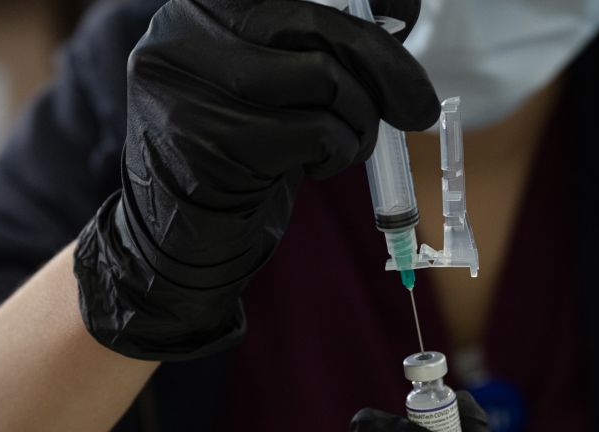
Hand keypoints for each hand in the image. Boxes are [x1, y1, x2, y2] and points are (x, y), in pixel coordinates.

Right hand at [74, 0, 438, 358]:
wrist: (180, 242)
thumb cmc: (240, 159)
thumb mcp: (274, 90)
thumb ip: (318, 49)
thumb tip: (404, 13)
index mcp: (199, 8)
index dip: (359, 14)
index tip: (409, 11)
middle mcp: (180, 33)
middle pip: (312, 24)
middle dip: (383, 66)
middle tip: (418, 107)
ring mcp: (187, 87)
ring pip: (322, 78)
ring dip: (359, 121)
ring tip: (346, 147)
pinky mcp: (208, 141)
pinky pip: (315, 132)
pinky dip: (339, 153)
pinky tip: (321, 168)